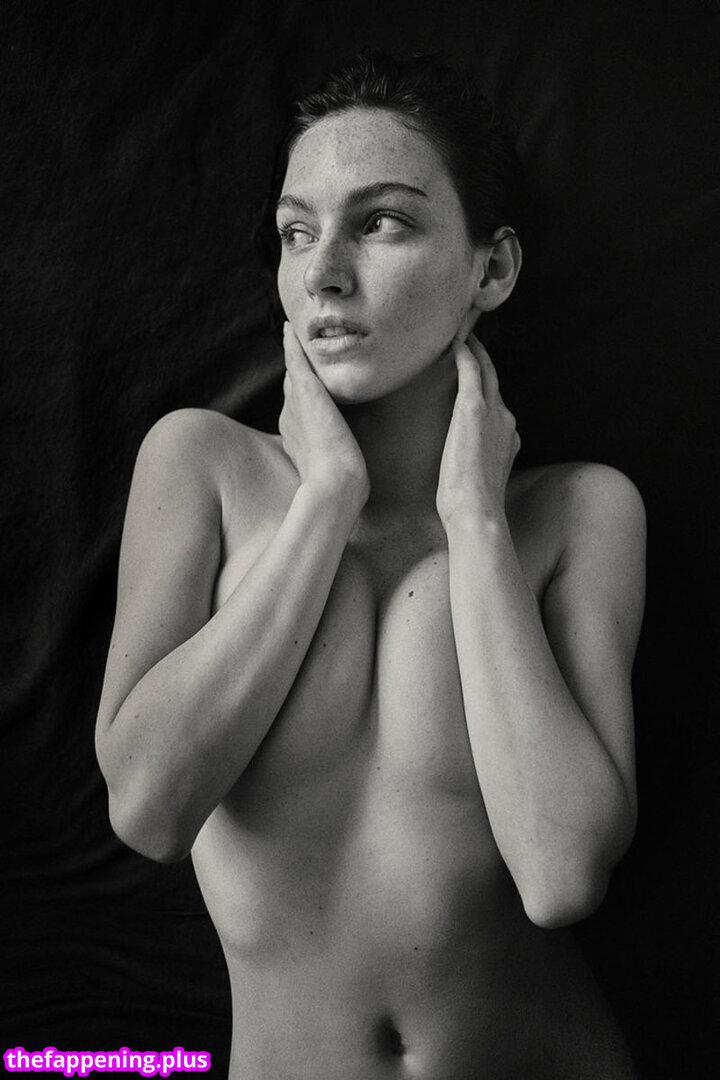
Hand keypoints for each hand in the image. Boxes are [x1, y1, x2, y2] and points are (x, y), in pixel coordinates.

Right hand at [279, 322, 369, 507]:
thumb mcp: (335, 467)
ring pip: (292, 371)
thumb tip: (343, 457)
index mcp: (296, 435)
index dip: (298, 395)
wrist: (334, 484)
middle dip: (292, 370)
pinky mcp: (305, 392)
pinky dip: (292, 345)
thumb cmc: (340, 483)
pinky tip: (290, 329)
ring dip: (291, 352)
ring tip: (290, 331)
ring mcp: (295, 403)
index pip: (296, 407)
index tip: (301, 383)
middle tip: (292, 347)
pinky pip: (295, 361)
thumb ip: (334, 457)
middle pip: (291, 387)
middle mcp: (290, 417)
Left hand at [437, 334, 519, 526]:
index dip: (486, 386)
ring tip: (464, 331)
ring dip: (476, 350)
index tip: (476, 374)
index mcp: (508, 438)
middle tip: (471, 335)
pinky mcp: (474, 409)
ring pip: (486, 370)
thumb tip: (462, 468)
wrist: (477, 512)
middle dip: (484, 359)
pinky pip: (472, 371)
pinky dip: (466, 353)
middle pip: (495, 380)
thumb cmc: (470, 507)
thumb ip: (475, 465)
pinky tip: (455, 341)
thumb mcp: (477, 481)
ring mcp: (493, 413)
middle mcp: (506, 420)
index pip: (497, 403)